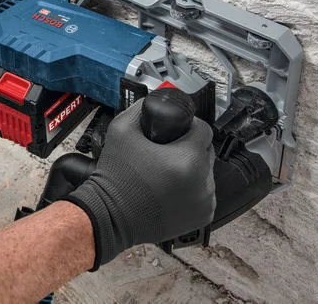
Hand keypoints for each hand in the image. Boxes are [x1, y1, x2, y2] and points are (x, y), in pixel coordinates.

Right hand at [65, 98, 214, 268]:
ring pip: (206, 173)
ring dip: (192, 169)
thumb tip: (154, 101)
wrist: (111, 216)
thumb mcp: (121, 130)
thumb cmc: (116, 178)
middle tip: (166, 153)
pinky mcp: (202, 217)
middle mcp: (202, 182)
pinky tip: (172, 188)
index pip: (203, 129)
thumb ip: (141, 109)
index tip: (175, 131)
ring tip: (167, 172)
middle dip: (190, 148)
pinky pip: (204, 194)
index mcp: (187, 159)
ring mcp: (204, 202)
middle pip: (206, 151)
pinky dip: (192, 189)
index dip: (189, 126)